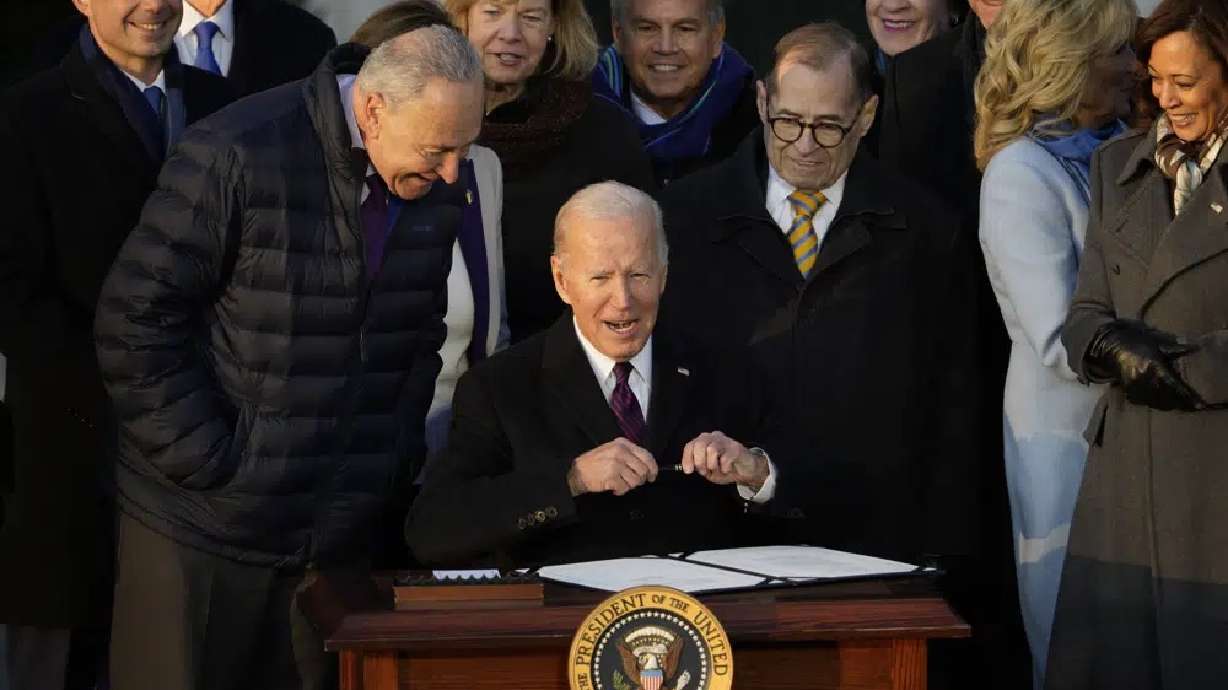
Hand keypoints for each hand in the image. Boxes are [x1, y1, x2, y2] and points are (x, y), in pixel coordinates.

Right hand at [567, 438, 657, 496]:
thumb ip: (629, 454)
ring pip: (636, 480)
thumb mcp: (613, 450)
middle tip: (633, 482)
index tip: (652, 476)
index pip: (646, 455)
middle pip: (643, 470)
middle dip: (640, 479)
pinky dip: (621, 491)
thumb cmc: (596, 462)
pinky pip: (625, 488)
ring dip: (629, 486)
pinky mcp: (612, 476)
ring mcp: (616, 464)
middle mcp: (621, 452)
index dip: (653, 468)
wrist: (578, 471)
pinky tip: (614, 488)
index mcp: (623, 444)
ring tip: (620, 483)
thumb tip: (648, 466)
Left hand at [681, 431, 767, 490]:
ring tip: (717, 470)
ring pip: (711, 449)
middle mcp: (714, 437)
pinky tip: (727, 469)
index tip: (688, 471)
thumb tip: (690, 467)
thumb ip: (699, 467)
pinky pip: (725, 457)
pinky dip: (724, 467)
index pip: (691, 445)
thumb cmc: (725, 468)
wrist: (746, 470)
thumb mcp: (708, 471)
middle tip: (704, 471)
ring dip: (712, 465)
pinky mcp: (736, 447)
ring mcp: (725, 441)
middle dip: (699, 461)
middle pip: (700, 444)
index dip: (687, 458)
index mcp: (704, 441)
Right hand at [1087, 320, 1204, 410]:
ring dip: (1169, 404)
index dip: (1188, 397)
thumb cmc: (1136, 341)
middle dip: (1180, 402)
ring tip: (1179, 404)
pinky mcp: (1128, 391)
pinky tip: (1161, 400)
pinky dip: (1155, 402)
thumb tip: (1195, 347)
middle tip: (1191, 405)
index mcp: (1153, 366)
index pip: (1175, 386)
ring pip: (1157, 402)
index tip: (1200, 405)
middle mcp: (1144, 379)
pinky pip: (1145, 401)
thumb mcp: (1157, 341)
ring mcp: (1134, 387)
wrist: (1110, 346)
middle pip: (1168, 398)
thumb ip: (1175, 347)